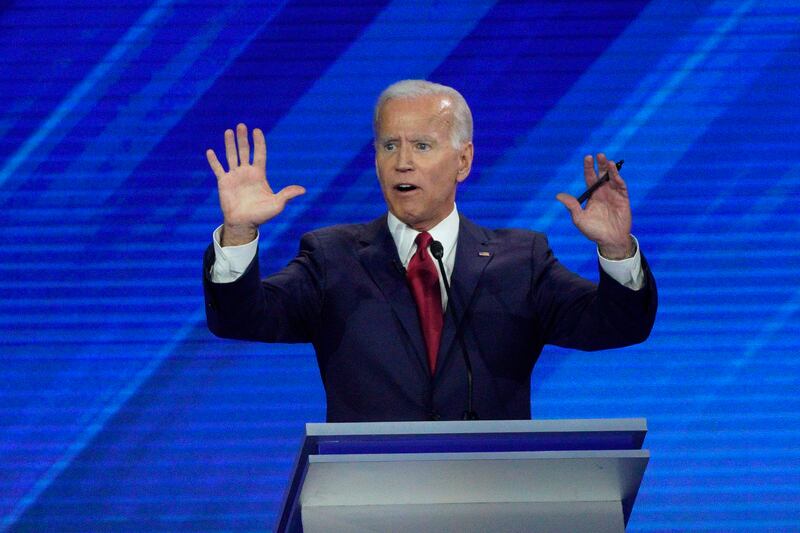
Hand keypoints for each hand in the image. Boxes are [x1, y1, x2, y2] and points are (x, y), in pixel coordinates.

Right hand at [206, 123, 304, 245]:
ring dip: (229, 144)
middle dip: (243, 139)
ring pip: (231, 156)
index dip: (259, 143)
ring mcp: (234, 176)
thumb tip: (303, 190)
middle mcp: (246, 172)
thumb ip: (287, 195)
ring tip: (228, 131)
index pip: (260, 154)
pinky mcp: (224, 182)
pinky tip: (210, 151)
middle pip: (244, 151)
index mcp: (259, 175)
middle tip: (241, 125)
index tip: (257, 130)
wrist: (244, 223)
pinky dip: (214, 161)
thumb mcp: (277, 204)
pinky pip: (218, 169)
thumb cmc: (261, 215)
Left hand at [556, 154, 632, 258]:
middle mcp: (603, 192)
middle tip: (598, 155)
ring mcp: (613, 194)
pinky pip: (621, 186)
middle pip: (601, 175)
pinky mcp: (623, 199)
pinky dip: (618, 178)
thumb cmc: (593, 231)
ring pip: (612, 178)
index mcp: (592, 195)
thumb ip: (572, 206)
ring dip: (610, 169)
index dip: (588, 168)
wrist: (610, 241)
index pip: (589, 178)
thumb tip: (559, 195)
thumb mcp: (579, 219)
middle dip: (600, 165)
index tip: (587, 158)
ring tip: (606, 160)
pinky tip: (614, 171)